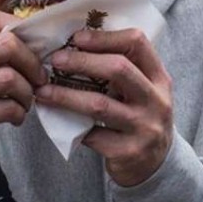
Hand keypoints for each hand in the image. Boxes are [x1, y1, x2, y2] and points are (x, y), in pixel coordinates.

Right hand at [0, 11, 47, 160]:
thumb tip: (26, 36)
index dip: (16, 26)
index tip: (31, 42)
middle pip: (5, 45)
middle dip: (31, 61)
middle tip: (38, 76)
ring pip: (9, 78)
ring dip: (27, 91)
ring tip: (25, 99)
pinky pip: (6, 108)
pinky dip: (19, 112)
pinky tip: (15, 116)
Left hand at [34, 29, 172, 186]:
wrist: (155, 164)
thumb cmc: (139, 116)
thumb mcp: (142, 90)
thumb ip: (121, 70)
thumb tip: (74, 46)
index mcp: (159, 78)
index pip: (137, 43)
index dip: (105, 37)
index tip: (76, 38)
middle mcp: (156, 100)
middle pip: (118, 69)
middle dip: (82, 61)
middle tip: (55, 60)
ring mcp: (145, 128)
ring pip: (100, 104)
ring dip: (66, 95)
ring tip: (43, 91)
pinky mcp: (129, 152)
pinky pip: (93, 135)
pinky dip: (72, 125)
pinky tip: (56, 118)